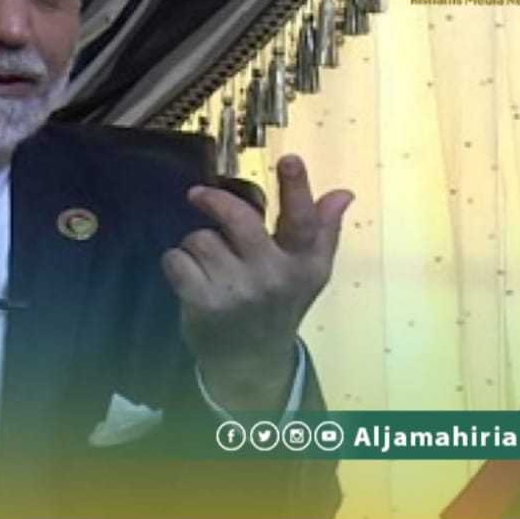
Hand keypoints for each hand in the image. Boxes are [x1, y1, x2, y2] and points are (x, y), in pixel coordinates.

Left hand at [161, 154, 352, 410]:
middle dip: (213, 202)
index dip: (297, 188)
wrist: (250, 360)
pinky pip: (176, 259)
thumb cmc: (278, 304)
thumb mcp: (308, 273)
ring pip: (200, 238)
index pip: (303, 221)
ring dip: (196, 244)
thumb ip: (323, 231)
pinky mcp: (205, 305)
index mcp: (303, 265)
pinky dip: (176, 263)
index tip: (289, 158)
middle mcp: (274, 277)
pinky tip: (191, 279)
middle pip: (238, 218)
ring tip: (209, 264)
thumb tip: (343, 194)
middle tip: (197, 195)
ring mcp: (238, 292)